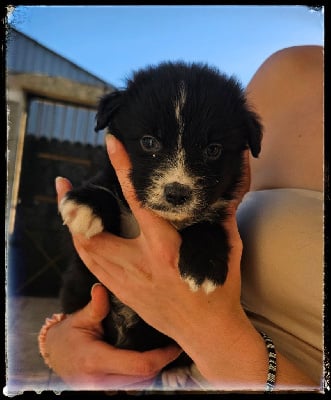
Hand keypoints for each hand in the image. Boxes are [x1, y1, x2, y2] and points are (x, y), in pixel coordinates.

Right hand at [43, 279, 181, 389]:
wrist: (53, 355)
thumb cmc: (67, 335)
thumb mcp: (80, 319)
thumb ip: (95, 306)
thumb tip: (101, 288)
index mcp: (96, 360)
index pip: (139, 365)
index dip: (161, 357)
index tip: (174, 344)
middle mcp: (101, 380)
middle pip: (144, 378)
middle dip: (163, 364)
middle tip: (175, 343)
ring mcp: (104, 388)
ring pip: (140, 385)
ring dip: (155, 370)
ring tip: (167, 349)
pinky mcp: (107, 388)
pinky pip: (132, 385)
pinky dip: (144, 374)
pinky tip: (152, 358)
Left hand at [55, 136, 247, 383]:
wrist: (207, 331)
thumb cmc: (218, 292)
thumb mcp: (226, 250)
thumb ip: (221, 219)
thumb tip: (224, 194)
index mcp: (165, 247)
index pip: (138, 199)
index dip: (123, 168)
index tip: (111, 145)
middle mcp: (140, 262)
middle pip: (94, 230)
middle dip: (74, 205)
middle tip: (64, 184)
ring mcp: (127, 281)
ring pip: (86, 250)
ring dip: (73, 226)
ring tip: (66, 206)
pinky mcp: (123, 294)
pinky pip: (93, 269)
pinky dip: (83, 249)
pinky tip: (79, 237)